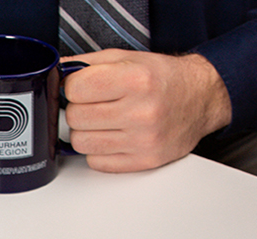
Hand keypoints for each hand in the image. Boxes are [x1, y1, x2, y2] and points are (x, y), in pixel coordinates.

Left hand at [63, 50, 231, 171]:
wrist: (201, 98)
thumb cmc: (163, 78)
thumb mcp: (127, 58)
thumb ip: (86, 64)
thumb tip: (54, 73)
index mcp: (137, 80)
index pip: (75, 89)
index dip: (73, 87)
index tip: (82, 87)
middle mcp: (142, 112)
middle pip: (75, 118)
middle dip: (78, 109)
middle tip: (94, 104)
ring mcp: (144, 140)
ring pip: (81, 143)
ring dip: (86, 132)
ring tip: (103, 120)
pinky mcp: (145, 161)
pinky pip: (97, 163)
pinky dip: (99, 151)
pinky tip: (113, 136)